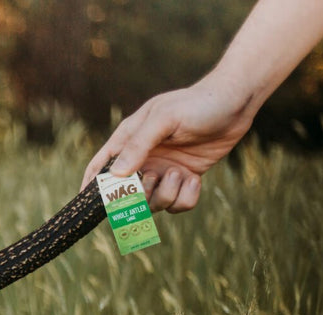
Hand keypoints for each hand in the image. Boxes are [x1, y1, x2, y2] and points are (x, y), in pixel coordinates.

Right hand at [82, 78, 254, 212]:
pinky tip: (195, 178)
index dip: (90, 186)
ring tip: (181, 172)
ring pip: (154, 204)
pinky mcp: (185, 179)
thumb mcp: (164, 119)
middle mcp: (144, 159)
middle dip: (140, 195)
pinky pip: (178, 205)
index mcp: (129, 140)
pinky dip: (187, 197)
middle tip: (155, 177)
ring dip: (168, 194)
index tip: (85, 204)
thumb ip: (138, 145)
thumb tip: (116, 176)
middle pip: (127, 195)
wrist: (237, 102)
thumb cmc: (197, 104)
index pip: (101, 167)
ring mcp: (164, 171)